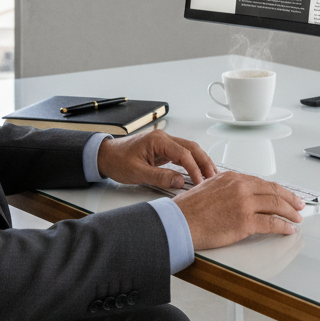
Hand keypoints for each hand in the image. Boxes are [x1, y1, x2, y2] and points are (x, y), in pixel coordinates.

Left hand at [96, 130, 216, 190]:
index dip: (194, 168)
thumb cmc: (117, 160)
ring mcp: (164, 144)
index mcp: (158, 140)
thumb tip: (179, 181)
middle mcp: (163, 139)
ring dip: (200, 162)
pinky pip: (182, 155)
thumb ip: (160, 177)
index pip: (183, 154)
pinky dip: (192, 163)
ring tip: (210, 176)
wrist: (105, 155)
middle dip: (204, 162)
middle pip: (191, 148)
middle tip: (214, 177)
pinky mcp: (163, 150)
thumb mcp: (137, 172)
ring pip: (189, 150)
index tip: (201, 181)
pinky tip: (198, 172)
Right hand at [172, 170, 304, 248]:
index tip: (285, 195)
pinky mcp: (245, 221)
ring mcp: (244, 203)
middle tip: (299, 205)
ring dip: (290, 212)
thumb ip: (227, 189)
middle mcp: (240, 187)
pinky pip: (271, 223)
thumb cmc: (189, 209)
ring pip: (275, 205)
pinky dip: (283, 226)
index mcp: (232, 177)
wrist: (180, 222)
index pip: (261, 182)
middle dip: (289, 198)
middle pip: (273, 191)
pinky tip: (288, 228)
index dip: (277, 190)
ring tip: (297, 218)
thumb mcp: (209, 187)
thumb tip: (240, 196)